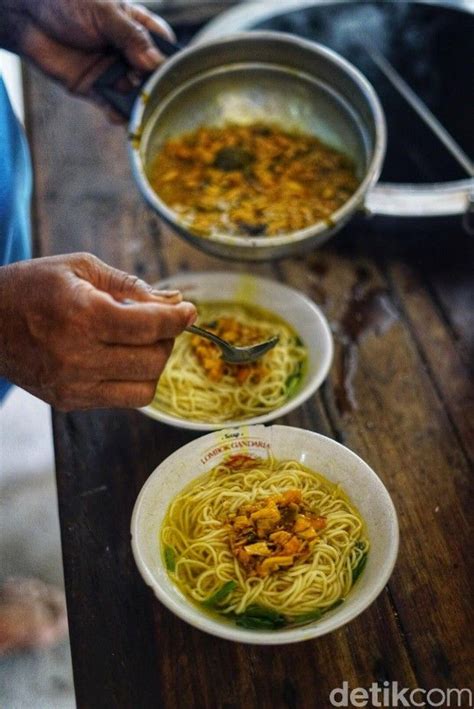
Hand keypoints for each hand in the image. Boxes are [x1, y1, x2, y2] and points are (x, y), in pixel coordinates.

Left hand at [0, 0, 172, 116]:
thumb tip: (155, 63)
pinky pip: (113, 106)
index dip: (170, 61)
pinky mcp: (95, 89)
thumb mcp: (104, 13)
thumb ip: (131, 37)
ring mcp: (112, 72)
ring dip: (139, 103)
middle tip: (154, 93)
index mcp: (135, 28)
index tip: (173, 73)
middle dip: (154, 86)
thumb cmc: (66, 3)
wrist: (27, 17)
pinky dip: (119, 114)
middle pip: (151, 75)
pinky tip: (121, 116)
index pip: (163, 46)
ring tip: (140, 109)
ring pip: (134, 93)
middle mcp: (127, 52)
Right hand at [0, 253, 195, 409]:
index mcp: (82, 315)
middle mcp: (78, 356)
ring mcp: (73, 384)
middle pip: (153, 359)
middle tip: (156, 322)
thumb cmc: (33, 287)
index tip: (188, 310)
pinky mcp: (69, 401)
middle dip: (166, 339)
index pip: (150, 326)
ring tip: (138, 343)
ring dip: (153, 364)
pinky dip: (132, 379)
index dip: (178, 318)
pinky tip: (119, 358)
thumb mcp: (81, 268)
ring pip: (145, 388)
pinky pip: (123, 399)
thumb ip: (131, 285)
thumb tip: (173, 301)